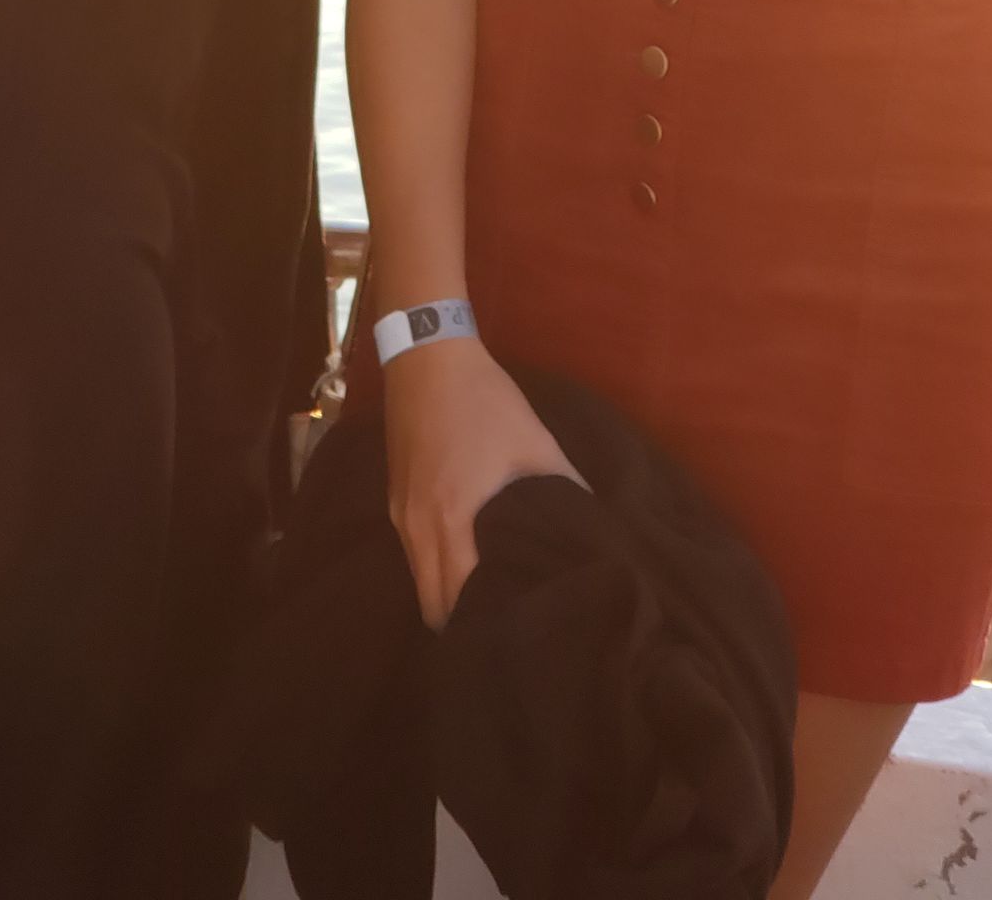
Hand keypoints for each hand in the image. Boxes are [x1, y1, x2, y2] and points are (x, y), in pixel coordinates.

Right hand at [383, 338, 583, 629]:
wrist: (427, 355)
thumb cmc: (483, 401)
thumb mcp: (534, 443)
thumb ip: (566, 487)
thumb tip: (597, 525)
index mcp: (450, 519)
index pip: (456, 598)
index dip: (482, 622)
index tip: (512, 637)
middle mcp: (415, 527)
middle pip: (429, 602)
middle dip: (459, 622)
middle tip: (500, 628)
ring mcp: (398, 513)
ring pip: (417, 578)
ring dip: (443, 594)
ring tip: (485, 603)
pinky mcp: (394, 497)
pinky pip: (412, 552)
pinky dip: (432, 567)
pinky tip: (462, 561)